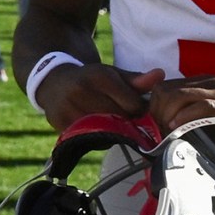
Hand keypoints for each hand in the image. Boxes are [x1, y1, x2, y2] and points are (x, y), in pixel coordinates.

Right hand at [33, 62, 161, 131]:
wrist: (54, 84)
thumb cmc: (89, 80)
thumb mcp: (112, 74)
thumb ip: (136, 80)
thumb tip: (160, 75)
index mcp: (98, 76)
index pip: (132, 104)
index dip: (140, 110)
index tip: (138, 109)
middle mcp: (81, 92)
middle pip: (120, 119)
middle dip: (128, 121)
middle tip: (127, 118)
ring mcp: (68, 109)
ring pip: (105, 131)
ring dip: (114, 131)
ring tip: (113, 123)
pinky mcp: (60, 125)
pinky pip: (89, 139)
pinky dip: (98, 138)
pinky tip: (98, 129)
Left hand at [146, 75, 214, 139]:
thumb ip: (202, 111)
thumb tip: (178, 126)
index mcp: (206, 82)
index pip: (165, 87)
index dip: (154, 106)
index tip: (156, 125)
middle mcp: (210, 83)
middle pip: (166, 91)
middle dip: (156, 112)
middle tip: (160, 132)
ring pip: (180, 95)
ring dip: (167, 116)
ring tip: (168, 132)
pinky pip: (203, 106)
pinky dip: (186, 116)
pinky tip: (179, 127)